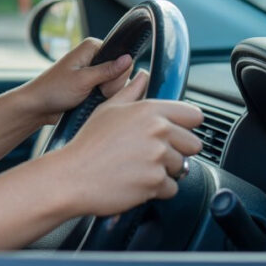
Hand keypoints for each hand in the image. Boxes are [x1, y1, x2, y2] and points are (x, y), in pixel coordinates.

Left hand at [17, 37, 132, 122]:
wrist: (38, 106)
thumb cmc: (54, 90)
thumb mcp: (83, 80)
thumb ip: (107, 70)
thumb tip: (129, 58)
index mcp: (92, 47)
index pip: (123, 57)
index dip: (117, 74)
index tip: (103, 86)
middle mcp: (94, 56)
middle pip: (122, 71)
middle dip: (112, 87)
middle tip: (94, 93)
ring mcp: (94, 70)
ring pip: (117, 83)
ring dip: (107, 94)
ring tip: (89, 98)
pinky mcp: (92, 83)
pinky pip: (108, 91)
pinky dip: (103, 98)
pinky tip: (91, 102)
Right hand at [52, 71, 203, 217]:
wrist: (72, 176)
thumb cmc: (87, 143)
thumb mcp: (107, 110)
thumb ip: (131, 91)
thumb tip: (143, 76)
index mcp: (149, 111)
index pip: (193, 115)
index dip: (185, 125)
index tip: (175, 132)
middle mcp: (158, 132)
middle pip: (193, 144)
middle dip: (177, 150)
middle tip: (151, 153)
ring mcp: (158, 158)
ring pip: (181, 167)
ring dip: (165, 170)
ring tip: (138, 168)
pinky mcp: (156, 183)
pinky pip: (171, 188)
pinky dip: (157, 189)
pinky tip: (136, 182)